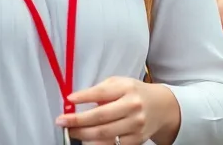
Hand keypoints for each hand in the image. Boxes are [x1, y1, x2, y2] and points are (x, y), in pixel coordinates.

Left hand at [58, 77, 177, 144]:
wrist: (161, 107)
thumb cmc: (135, 93)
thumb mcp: (121, 84)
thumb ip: (101, 90)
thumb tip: (76, 101)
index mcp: (127, 89)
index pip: (102, 93)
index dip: (84, 97)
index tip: (69, 100)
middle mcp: (133, 106)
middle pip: (100, 117)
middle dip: (78, 121)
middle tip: (62, 122)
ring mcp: (135, 125)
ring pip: (104, 134)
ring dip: (83, 135)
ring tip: (71, 132)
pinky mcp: (136, 139)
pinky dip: (97, 144)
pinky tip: (88, 140)